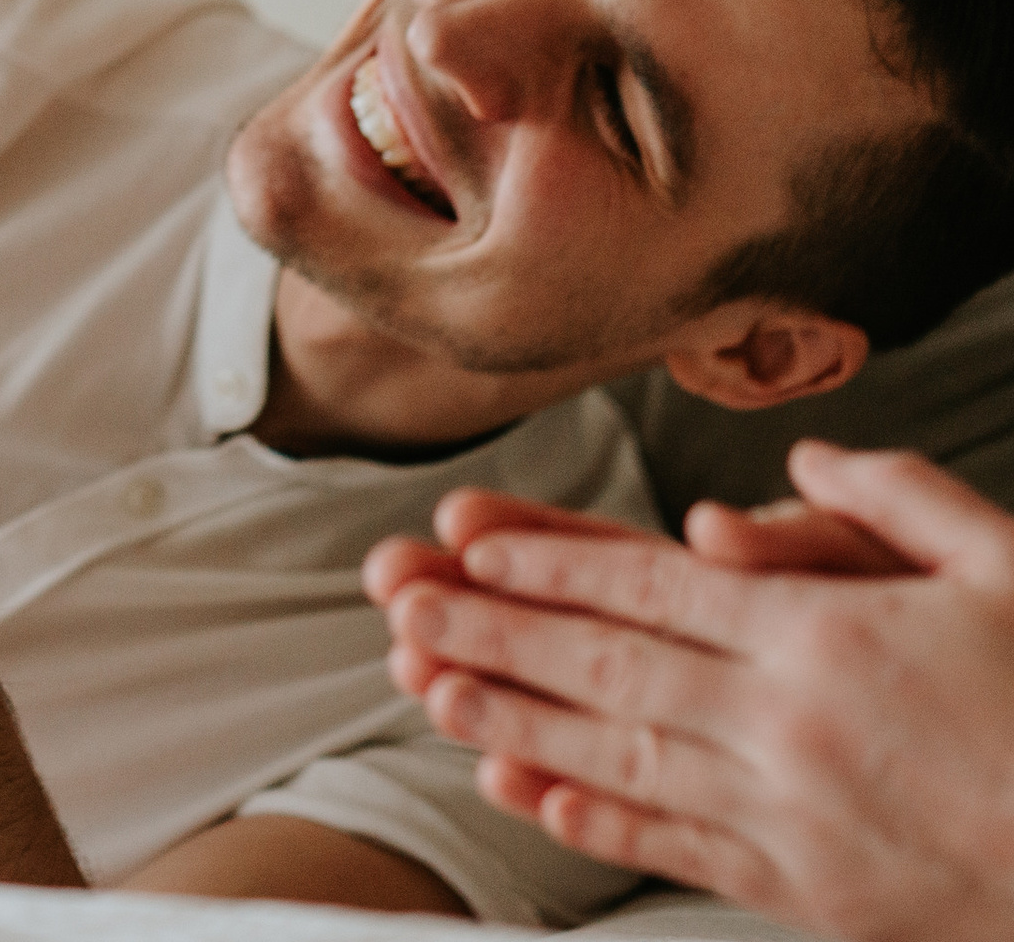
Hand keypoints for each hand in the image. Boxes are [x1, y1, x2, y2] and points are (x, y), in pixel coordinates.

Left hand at [363, 450, 1013, 940]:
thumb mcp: (1010, 566)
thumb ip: (898, 498)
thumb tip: (802, 458)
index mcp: (826, 636)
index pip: (649, 589)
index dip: (545, 565)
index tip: (464, 544)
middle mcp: (790, 726)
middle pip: (609, 668)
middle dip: (493, 633)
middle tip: (399, 606)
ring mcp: (796, 819)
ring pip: (622, 758)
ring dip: (514, 721)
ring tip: (427, 688)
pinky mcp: (817, 896)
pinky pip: (681, 847)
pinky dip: (596, 819)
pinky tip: (528, 798)